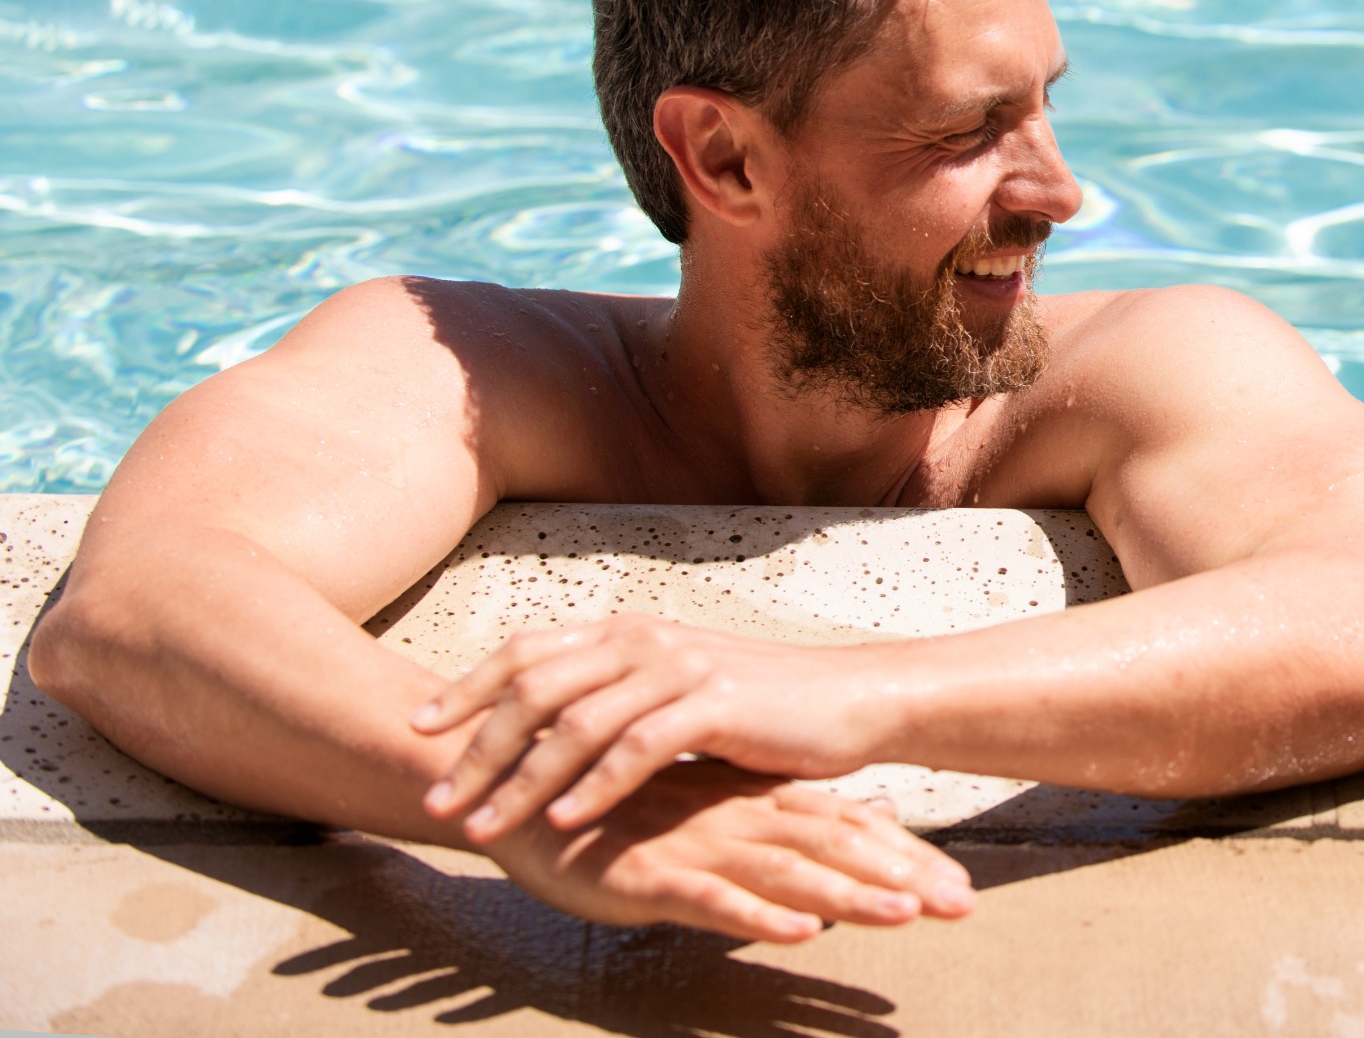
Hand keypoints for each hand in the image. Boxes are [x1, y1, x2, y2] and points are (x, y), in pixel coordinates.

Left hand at [414, 614, 892, 843]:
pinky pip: (638, 748)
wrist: (850, 699)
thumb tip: (544, 730)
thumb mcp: (678, 690)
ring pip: (576, 724)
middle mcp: (645, 640)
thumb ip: (615, 699)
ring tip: (486, 826)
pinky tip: (565, 823)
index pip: (526, 650)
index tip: (417, 727)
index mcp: (629, 632)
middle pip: (535, 688)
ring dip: (522, 779)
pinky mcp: (716, 704)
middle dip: (476, 748)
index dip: (465, 686)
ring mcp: (680, 667)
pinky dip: (594, 787)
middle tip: (438, 798)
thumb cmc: (762, 706)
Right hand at [487, 759, 974, 942]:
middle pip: (835, 848)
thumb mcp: (719, 816)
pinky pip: (712, 898)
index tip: (963, 891)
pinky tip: (798, 929)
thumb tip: (873, 814)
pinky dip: (757, 913)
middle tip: (963, 906)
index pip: (848, 828)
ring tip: (904, 914)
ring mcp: (697, 846)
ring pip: (787, 870)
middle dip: (901, 878)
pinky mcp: (650, 875)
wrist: (527, 796)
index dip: (907, 859)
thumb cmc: (629, 813)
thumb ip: (793, 821)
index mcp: (756, 805)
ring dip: (849, 892)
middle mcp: (738, 819)